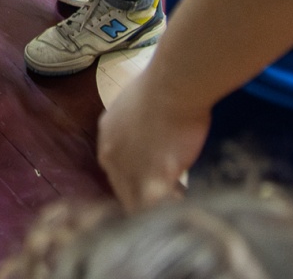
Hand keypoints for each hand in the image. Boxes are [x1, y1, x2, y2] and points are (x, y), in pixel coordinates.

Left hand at [96, 64, 210, 212]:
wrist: (173, 87)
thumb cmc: (162, 86)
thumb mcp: (135, 104)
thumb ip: (136, 124)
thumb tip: (149, 130)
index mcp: (107, 136)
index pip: (116, 168)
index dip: (136, 174)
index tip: (155, 174)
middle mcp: (111, 157)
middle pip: (123, 189)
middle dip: (145, 192)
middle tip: (170, 192)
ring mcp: (128, 171)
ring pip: (138, 202)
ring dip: (157, 203)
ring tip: (180, 197)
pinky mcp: (150, 181)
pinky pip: (156, 206)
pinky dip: (171, 206)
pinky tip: (186, 198)